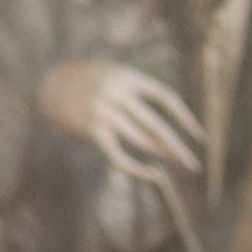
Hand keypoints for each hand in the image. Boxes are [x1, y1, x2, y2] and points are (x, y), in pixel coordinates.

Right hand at [36, 57, 200, 183]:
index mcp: (128, 77)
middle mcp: (117, 93)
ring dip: (161, 155)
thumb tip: (166, 140)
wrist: (50, 84)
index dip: (185, 117)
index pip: (165, 97)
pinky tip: (154, 174)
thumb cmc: (92, 84)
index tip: (200, 137)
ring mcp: (104, 111)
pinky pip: (120, 156)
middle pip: (156, 124)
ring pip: (142, 141)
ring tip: (173, 164)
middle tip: (195, 167)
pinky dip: (139, 169)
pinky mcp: (93, 130)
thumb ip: (139, 104)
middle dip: (178, 147)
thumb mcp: (117, 83)